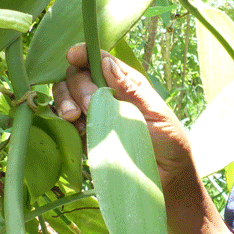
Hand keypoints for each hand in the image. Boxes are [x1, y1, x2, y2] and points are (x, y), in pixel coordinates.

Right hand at [52, 44, 195, 188]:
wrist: (166, 179)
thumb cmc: (168, 143)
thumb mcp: (155, 113)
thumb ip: (131, 89)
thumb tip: (106, 62)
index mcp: (127, 83)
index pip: (100, 61)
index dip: (84, 54)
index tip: (73, 55)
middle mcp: (107, 95)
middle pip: (77, 76)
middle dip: (78, 85)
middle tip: (90, 104)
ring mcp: (93, 115)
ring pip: (65, 96)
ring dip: (65, 101)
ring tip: (73, 116)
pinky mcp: (85, 136)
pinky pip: (64, 122)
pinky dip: (64, 121)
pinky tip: (76, 128)